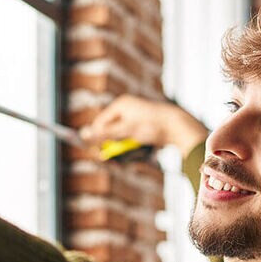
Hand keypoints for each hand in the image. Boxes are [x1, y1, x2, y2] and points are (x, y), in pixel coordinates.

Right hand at [78, 95, 207, 157]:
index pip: (100, 121)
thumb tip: (83, 135)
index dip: (97, 137)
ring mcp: (135, 118)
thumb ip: (104, 134)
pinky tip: (138, 148)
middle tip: (112, 157)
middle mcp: (127, 109)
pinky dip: (131, 145)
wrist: (177, 126)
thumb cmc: (151, 125)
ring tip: (130, 151)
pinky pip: (130, 138)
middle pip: (110, 130)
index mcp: (121, 104)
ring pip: (121, 136)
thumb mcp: (125, 131)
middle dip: (111, 144)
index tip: (97, 152)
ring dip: (122, 146)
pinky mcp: (143, 126)